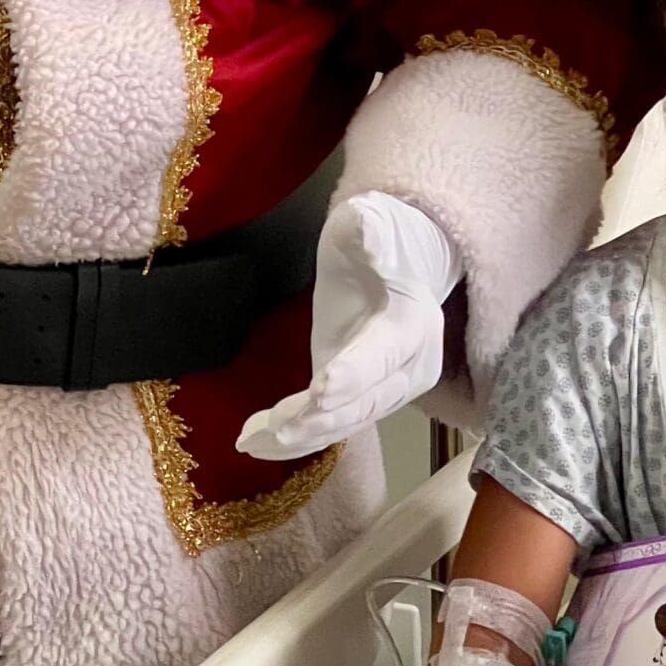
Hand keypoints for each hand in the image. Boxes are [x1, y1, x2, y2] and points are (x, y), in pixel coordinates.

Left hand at [236, 191, 459, 460]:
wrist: (401, 263)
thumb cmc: (378, 236)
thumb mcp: (370, 222)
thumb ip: (370, 230)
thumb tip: (369, 232)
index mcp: (412, 321)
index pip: (383, 354)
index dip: (352, 374)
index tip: (318, 390)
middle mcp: (410, 365)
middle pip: (365, 401)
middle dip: (320, 418)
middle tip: (278, 429)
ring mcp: (390, 389)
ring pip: (346, 421)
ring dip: (300, 436)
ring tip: (254, 442)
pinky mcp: (365, 399)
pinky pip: (333, 425)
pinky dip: (297, 437)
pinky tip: (257, 443)